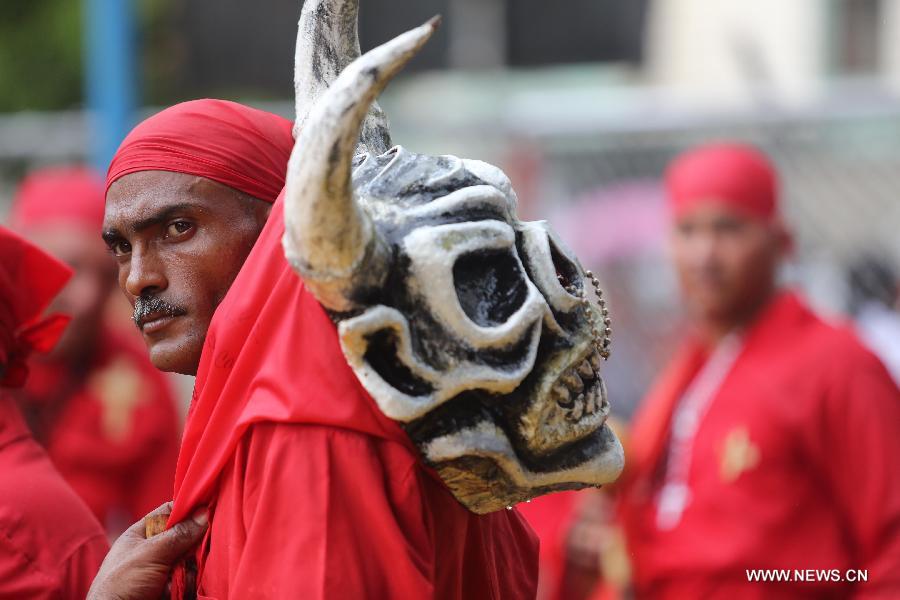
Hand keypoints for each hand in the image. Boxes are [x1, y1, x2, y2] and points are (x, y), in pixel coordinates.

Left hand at [87, 502, 207, 599]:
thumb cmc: (121, 584)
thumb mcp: (149, 553)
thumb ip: (178, 534)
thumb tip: (204, 513)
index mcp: (141, 534)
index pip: (169, 512)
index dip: (187, 509)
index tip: (207, 509)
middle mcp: (154, 550)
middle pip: (186, 537)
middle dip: (192, 546)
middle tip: (189, 553)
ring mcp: (163, 570)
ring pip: (192, 560)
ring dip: (188, 569)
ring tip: (174, 580)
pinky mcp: (172, 588)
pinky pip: (191, 579)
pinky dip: (187, 585)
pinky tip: (174, 591)